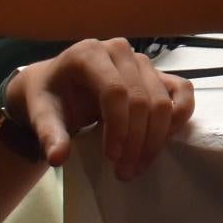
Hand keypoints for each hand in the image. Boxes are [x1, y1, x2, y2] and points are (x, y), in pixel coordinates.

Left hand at [20, 38, 194, 182]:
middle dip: (138, 140)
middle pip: (142, 99)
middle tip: (125, 172)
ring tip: (138, 165)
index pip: (115, 91)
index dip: (119, 127)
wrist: (57, 83)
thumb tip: (58, 157)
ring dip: (156, 138)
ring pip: (163, 100)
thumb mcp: (40, 114)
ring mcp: (141, 61)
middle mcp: (120, 51)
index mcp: (89, 53)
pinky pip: (181, 90)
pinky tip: (164, 140)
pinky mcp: (156, 73)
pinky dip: (179, 116)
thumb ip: (49, 134)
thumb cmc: (49, 96)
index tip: (112, 158)